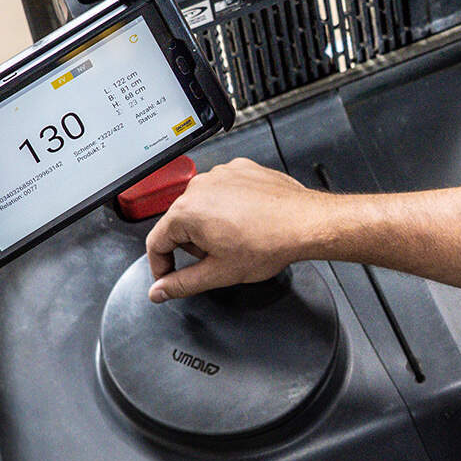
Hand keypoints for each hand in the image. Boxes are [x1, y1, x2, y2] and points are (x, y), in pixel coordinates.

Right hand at [144, 158, 330, 301]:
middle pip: (180, 223)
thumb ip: (181, 284)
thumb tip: (159, 291)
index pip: (156, 242)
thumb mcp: (218, 273)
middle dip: (193, 244)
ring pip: (202, 206)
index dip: (160, 266)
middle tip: (219, 258)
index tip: (169, 276)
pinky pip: (223, 190)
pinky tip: (248, 221)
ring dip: (212, 225)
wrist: (305, 222)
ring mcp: (220, 174)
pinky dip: (230, 206)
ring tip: (238, 238)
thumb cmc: (269, 243)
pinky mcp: (240, 169)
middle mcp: (199, 187)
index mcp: (186, 212)